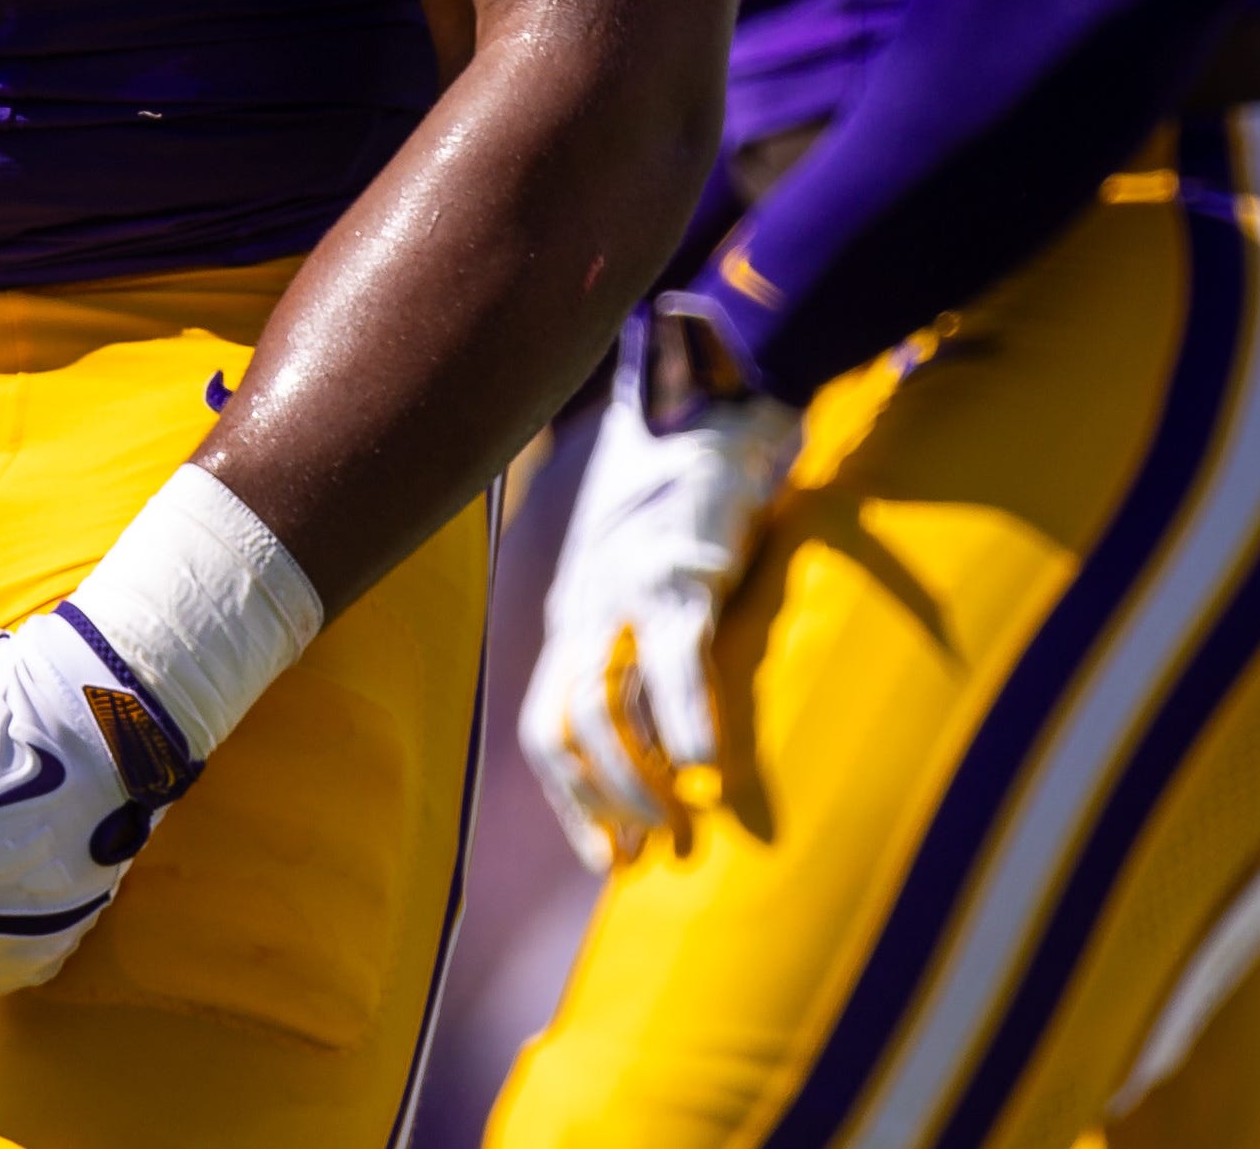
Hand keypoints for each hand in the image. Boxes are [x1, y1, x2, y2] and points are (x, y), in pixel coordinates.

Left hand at [516, 339, 799, 868]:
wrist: (713, 400)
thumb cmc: (691, 495)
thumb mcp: (651, 571)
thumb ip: (652, 640)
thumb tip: (679, 724)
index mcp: (575, 611)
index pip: (546, 724)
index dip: (571, 795)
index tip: (605, 853)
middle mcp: (585, 605)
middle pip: (560, 726)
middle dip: (595, 802)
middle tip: (641, 859)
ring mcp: (627, 589)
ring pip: (604, 705)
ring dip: (636, 780)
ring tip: (678, 831)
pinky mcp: (684, 571)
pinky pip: (678, 660)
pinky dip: (692, 722)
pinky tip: (713, 773)